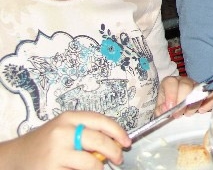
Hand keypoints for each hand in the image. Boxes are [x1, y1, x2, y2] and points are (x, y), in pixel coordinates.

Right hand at [0, 111, 129, 169]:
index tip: (127, 142)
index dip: (118, 132)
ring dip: (98, 168)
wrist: (15, 156)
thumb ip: (85, 131)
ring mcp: (56, 152)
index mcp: (69, 118)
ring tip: (96, 168)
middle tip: (118, 159)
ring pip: (91, 163)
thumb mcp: (65, 129)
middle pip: (99, 141)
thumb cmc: (46, 142)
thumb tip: (114, 143)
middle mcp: (63, 132)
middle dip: (114, 152)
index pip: (101, 121)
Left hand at [156, 76, 212, 116]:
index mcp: (170, 82)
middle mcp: (184, 80)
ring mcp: (196, 85)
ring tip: (188, 114)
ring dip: (194, 105)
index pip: (171, 83)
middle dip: (183, 102)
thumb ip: (160, 109)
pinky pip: (212, 93)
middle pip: (186, 86)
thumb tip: (166, 109)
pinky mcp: (206, 91)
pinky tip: (202, 111)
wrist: (176, 105)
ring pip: (198, 90)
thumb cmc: (168, 105)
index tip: (171, 109)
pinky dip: (208, 103)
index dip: (171, 96)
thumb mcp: (161, 107)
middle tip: (179, 115)